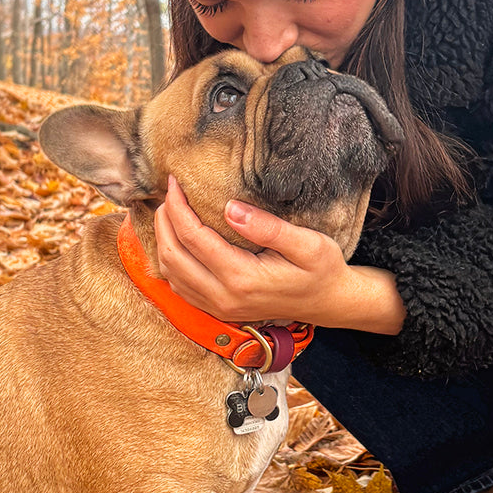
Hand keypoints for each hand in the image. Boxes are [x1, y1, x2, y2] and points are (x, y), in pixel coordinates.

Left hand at [154, 176, 405, 333]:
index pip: (193, 238)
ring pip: (170, 274)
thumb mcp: (308, 244)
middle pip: (173, 256)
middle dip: (164, 221)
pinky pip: (180, 287)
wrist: (330, 303)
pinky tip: (176, 239)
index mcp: (242, 278)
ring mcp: (219, 308)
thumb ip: (268, 227)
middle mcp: (223, 297)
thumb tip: (230, 208)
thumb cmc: (322, 269)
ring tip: (169, 211)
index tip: (175, 182)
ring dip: (163, 240)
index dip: (178, 207)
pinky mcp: (218, 310)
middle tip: (169, 193)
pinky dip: (170, 260)